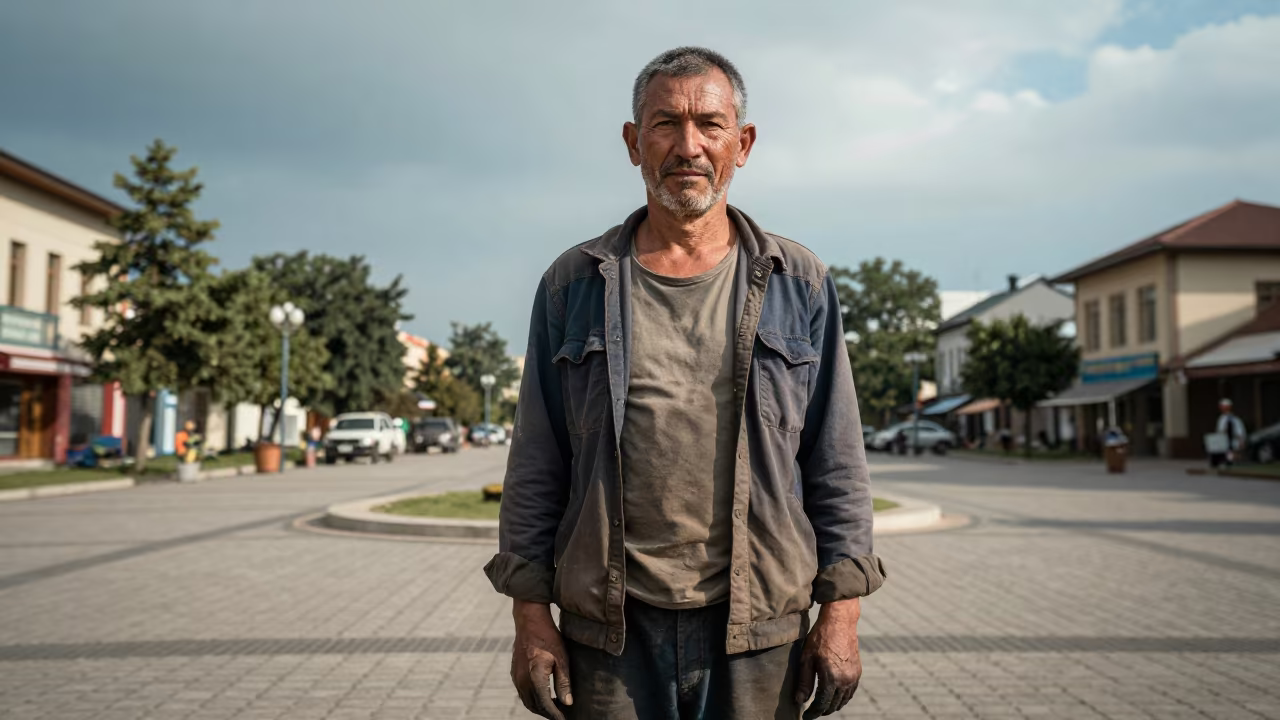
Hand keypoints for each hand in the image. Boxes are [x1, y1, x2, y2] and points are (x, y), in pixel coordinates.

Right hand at [511, 600, 572, 718]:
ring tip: (554, 707)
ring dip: (539, 707)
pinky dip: (532, 699)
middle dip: (547, 713)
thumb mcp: (562, 659)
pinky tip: (543, 695)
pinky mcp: (514, 673)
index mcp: (535, 677)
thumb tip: (567, 703)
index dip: (555, 715)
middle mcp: (522, 680)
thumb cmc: (548, 638)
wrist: (529, 622)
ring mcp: (516, 677)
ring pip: (527, 701)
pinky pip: (522, 693)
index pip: (545, 704)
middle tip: (561, 715)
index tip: (564, 719)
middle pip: (534, 706)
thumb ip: (564, 682)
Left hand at [795, 597, 861, 717]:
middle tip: (812, 711)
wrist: (840, 622)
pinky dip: (843, 697)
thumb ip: (804, 682)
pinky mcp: (858, 672)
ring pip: (844, 700)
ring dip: (833, 705)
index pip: (822, 704)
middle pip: (834, 705)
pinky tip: (835, 696)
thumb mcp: (806, 659)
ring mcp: (853, 677)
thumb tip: (800, 701)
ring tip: (822, 706)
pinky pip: (851, 691)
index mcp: (831, 678)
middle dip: (823, 710)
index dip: (813, 712)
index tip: (806, 716)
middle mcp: (845, 680)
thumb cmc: (820, 638)